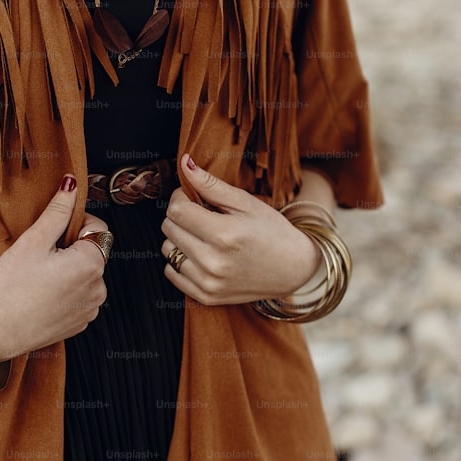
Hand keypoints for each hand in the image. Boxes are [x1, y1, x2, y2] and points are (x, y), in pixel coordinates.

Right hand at [0, 175, 107, 362]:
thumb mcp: (32, 242)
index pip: (98, 228)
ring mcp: (91, 308)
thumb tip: (72, 185)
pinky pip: (79, 297)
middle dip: (71, 249)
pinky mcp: (80, 323)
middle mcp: (99, 287)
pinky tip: (41, 294)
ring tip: (38, 278)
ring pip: (85, 275)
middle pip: (92, 252)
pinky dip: (65, 291)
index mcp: (91, 264)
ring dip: (68, 270)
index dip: (75, 224)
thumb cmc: (9, 288)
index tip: (52, 231)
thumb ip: (57, 211)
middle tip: (39, 256)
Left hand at [161, 155, 321, 305]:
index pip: (177, 210)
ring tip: (204, 236)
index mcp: (224, 234)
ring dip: (180, 238)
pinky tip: (200, 254)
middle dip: (181, 216)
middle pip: (169, 229)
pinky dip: (180, 260)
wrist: (292, 268)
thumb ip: (211, 185)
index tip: (193, 197)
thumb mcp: (245, 203)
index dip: (180, 198)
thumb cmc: (271, 231)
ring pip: (168, 250)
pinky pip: (172, 273)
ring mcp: (208, 282)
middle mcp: (213, 262)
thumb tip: (185, 164)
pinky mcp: (206, 296)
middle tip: (203, 215)